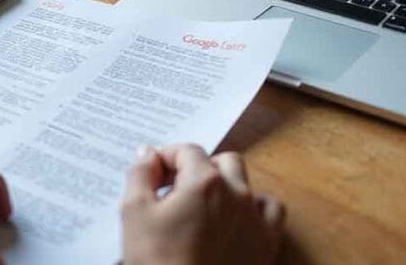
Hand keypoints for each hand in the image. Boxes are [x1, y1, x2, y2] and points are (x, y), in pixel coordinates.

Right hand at [121, 144, 284, 264]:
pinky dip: (256, 207)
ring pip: (247, 182)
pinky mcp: (266, 244)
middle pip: (220, 162)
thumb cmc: (156, 262)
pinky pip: (271, 211)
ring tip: (204, 203)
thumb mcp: (134, 214)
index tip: (153, 174)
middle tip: (174, 190)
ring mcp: (255, 218)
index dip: (167, 158)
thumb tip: (149, 154)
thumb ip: (141, 175)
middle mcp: (236, 193)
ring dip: (227, 184)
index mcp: (204, 181)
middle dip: (198, 168)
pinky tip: (238, 218)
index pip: (187, 151)